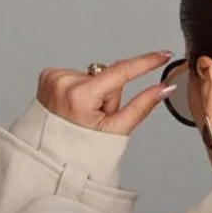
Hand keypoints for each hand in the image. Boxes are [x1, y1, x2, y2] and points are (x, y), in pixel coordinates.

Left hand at [36, 50, 175, 137]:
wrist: (51, 158)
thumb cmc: (81, 150)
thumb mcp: (116, 130)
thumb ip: (142, 105)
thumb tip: (163, 89)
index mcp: (80, 96)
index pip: (121, 72)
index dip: (145, 63)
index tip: (162, 54)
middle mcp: (64, 82)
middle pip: (106, 77)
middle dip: (107, 96)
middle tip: (96, 118)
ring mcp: (53, 78)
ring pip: (91, 76)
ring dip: (92, 94)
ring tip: (82, 115)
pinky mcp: (48, 76)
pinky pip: (77, 76)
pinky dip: (79, 90)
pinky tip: (72, 107)